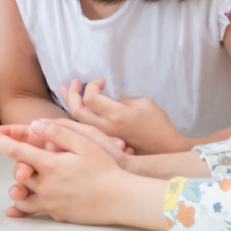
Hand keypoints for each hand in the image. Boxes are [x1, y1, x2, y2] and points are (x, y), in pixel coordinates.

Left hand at [0, 119, 167, 230]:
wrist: (121, 200)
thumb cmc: (106, 170)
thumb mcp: (85, 143)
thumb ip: (59, 132)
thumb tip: (36, 126)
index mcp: (51, 166)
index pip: (18, 151)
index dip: (3, 140)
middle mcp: (46, 187)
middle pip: (19, 175)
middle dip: (17, 165)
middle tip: (21, 158)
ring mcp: (51, 204)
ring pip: (22, 197)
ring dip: (19, 188)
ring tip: (22, 180)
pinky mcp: (58, 215)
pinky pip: (36, 211)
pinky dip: (26, 206)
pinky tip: (20, 207)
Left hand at [62, 81, 186, 155]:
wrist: (164, 149)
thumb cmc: (158, 124)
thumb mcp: (144, 104)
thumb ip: (122, 101)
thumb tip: (107, 101)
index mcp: (117, 115)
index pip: (90, 98)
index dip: (91, 85)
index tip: (102, 81)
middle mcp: (106, 128)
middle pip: (76, 111)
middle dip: (72, 94)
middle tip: (73, 83)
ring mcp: (103, 138)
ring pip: (76, 122)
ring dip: (70, 104)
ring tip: (66, 91)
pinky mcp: (104, 143)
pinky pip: (83, 129)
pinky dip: (76, 116)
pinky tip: (75, 108)